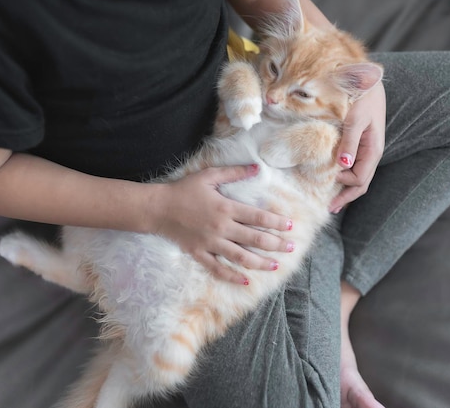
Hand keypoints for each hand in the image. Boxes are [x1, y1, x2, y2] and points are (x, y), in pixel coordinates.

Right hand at [153, 165, 293, 283]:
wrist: (157, 208)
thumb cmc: (184, 190)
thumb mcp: (209, 175)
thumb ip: (234, 172)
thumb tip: (257, 168)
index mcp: (226, 208)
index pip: (258, 217)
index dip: (276, 222)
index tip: (290, 226)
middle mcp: (221, 228)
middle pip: (254, 239)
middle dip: (275, 244)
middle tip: (291, 248)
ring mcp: (210, 243)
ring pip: (240, 257)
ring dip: (260, 262)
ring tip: (275, 266)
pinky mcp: (199, 253)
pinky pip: (217, 268)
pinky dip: (231, 276)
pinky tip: (245, 281)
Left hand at [329, 81, 385, 212]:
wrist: (368, 80)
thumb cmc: (362, 97)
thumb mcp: (354, 119)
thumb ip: (349, 143)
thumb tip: (343, 166)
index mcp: (373, 150)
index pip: (360, 179)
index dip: (344, 185)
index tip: (328, 181)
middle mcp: (372, 153)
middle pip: (362, 183)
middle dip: (346, 196)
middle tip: (329, 208)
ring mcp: (367, 149)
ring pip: (359, 176)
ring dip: (346, 188)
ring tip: (332, 199)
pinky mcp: (361, 144)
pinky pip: (355, 166)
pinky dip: (346, 176)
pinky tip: (336, 178)